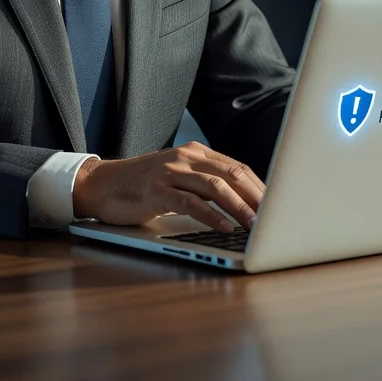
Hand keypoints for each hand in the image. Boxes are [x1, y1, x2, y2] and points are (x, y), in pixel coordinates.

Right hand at [72, 142, 264, 232]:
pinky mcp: (156, 189)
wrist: (102, 184)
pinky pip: (190, 202)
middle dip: (257, 196)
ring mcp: (170, 171)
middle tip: (276, 217)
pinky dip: (211, 215)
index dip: (260, 187)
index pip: (237, 167)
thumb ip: (204, 184)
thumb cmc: (143, 187)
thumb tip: (242, 205)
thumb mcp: (177, 179)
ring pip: (215, 186)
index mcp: (195, 153)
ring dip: (240, 207)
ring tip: (256, 225)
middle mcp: (185, 157)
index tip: (279, 206)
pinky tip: (225, 227)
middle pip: (232, 174)